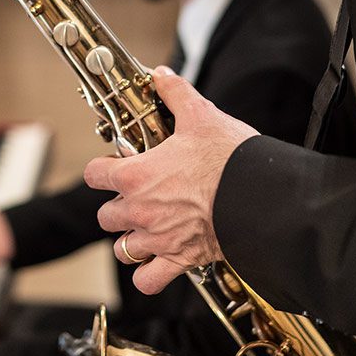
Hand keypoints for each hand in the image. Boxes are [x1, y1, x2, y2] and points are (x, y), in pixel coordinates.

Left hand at [84, 66, 258, 294]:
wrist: (260, 196)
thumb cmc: (229, 158)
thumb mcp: (200, 116)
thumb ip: (175, 94)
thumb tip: (161, 75)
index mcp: (137, 174)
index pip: (94, 175)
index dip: (102, 170)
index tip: (113, 167)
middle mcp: (140, 209)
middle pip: (105, 215)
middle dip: (117, 206)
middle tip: (137, 196)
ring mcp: (157, 238)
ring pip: (122, 247)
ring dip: (131, 238)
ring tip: (147, 227)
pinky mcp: (179, 259)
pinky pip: (147, 280)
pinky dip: (147, 275)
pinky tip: (157, 262)